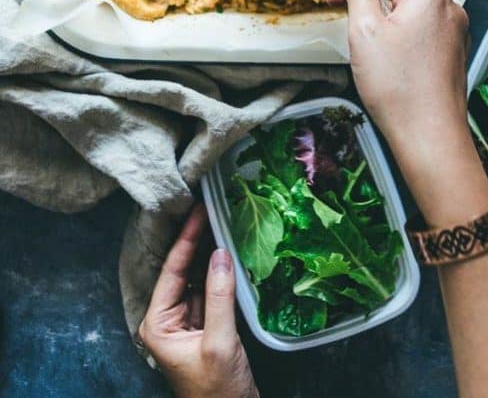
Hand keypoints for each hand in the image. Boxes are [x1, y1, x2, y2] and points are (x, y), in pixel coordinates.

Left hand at [139, 205, 257, 397]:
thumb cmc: (217, 392)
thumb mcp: (218, 342)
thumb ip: (219, 297)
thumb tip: (221, 253)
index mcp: (158, 324)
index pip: (172, 270)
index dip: (186, 238)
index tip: (198, 209)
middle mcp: (167, 320)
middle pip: (182, 270)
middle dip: (197, 240)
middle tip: (211, 207)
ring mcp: (187, 323)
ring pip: (198, 278)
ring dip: (210, 254)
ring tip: (222, 221)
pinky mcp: (206, 326)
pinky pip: (211, 291)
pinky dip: (221, 273)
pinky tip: (231, 253)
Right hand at [326, 0, 471, 175]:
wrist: (428, 135)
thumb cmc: (399, 88)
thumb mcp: (364, 30)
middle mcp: (449, 9)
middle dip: (372, 10)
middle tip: (352, 32)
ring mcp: (455, 33)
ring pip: (410, 18)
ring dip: (387, 29)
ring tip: (374, 57)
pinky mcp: (455, 55)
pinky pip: (423, 37)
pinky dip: (403, 45)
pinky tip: (392, 69)